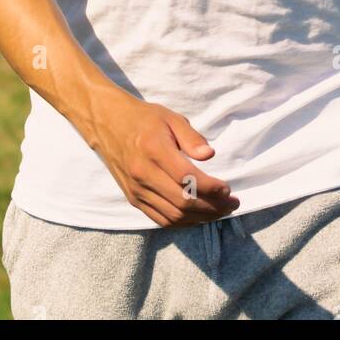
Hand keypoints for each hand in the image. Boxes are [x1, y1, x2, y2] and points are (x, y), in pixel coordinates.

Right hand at [89, 91, 240, 227]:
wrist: (107, 124)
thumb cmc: (144, 119)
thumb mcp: (170, 117)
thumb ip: (191, 137)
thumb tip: (209, 155)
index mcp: (154, 150)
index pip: (188, 179)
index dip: (212, 189)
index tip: (227, 188)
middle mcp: (143, 173)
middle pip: (182, 202)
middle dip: (212, 207)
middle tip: (231, 203)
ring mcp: (136, 190)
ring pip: (173, 215)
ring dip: (200, 218)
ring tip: (220, 211)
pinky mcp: (133, 199)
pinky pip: (161, 219)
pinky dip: (183, 222)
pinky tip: (198, 215)